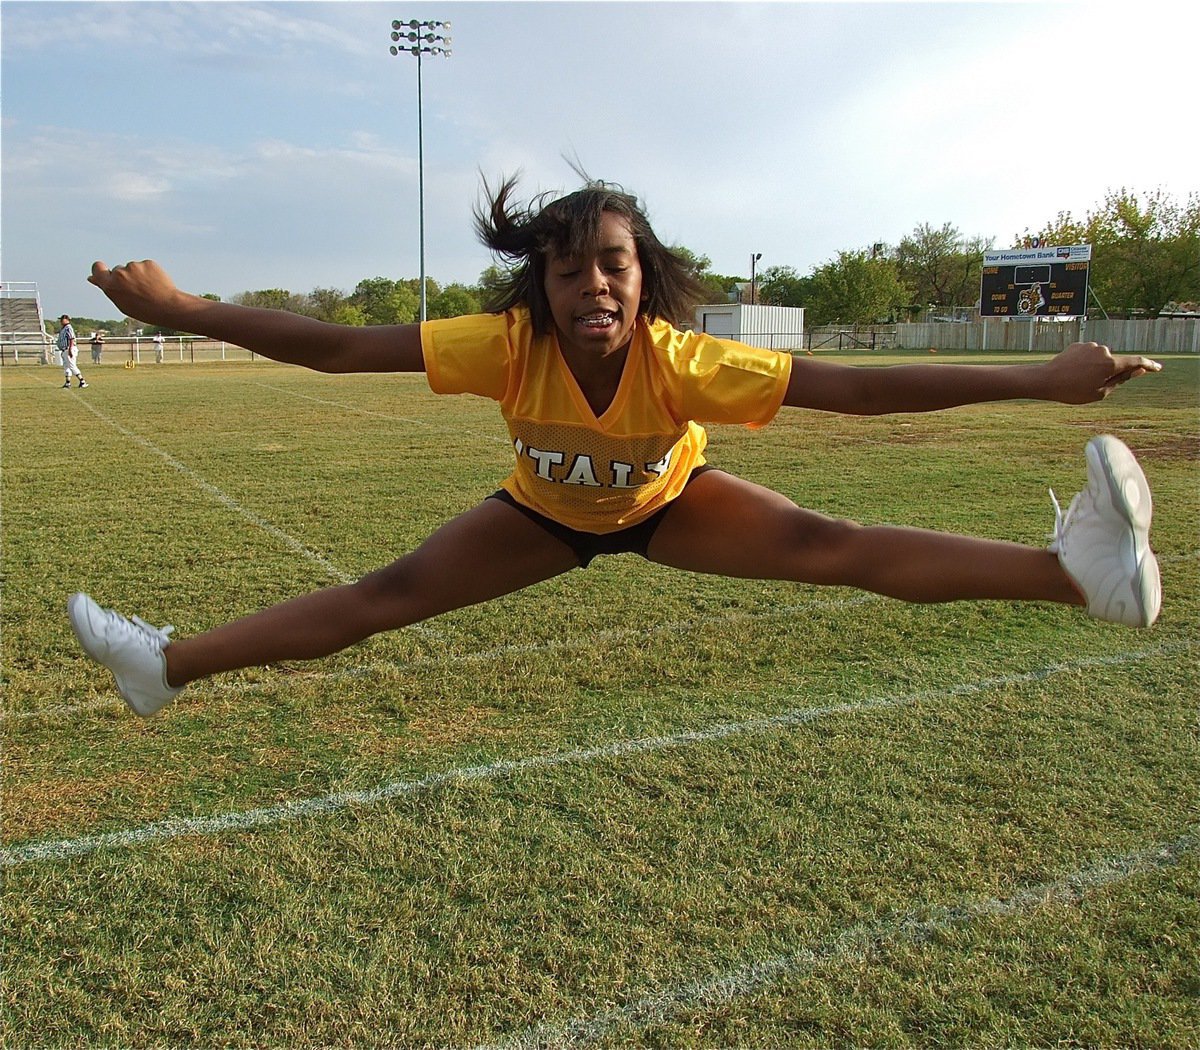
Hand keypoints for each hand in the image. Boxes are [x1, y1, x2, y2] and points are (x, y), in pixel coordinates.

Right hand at [88, 260, 185, 326]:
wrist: (168, 307)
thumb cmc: (144, 310)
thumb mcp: (121, 303)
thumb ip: (107, 288)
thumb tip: (92, 278)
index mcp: (110, 285)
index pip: (97, 268)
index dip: (101, 269)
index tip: (106, 272)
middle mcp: (120, 273)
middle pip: (118, 270)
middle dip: (125, 277)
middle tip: (138, 291)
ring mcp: (134, 266)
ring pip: (133, 268)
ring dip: (139, 275)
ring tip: (149, 289)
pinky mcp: (147, 263)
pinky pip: (145, 266)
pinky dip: (150, 272)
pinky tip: (156, 284)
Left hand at [1041, 341, 1161, 403]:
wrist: (1045, 380)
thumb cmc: (1072, 391)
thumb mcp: (1100, 392)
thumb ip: (1121, 380)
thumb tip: (1137, 370)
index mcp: (1110, 363)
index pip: (1135, 362)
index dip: (1148, 366)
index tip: (1157, 368)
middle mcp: (1102, 350)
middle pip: (1114, 363)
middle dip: (1110, 373)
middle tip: (1091, 386)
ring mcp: (1090, 346)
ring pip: (1100, 359)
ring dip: (1095, 369)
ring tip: (1078, 380)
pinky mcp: (1079, 345)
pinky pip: (1088, 356)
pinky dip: (1085, 364)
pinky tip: (1072, 372)